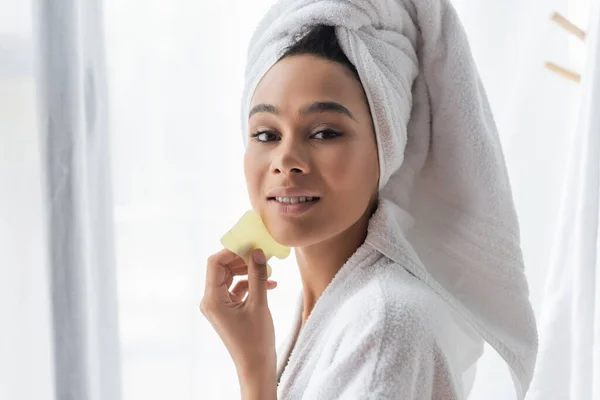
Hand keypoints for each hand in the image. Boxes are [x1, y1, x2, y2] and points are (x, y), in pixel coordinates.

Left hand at [200, 248, 277, 376]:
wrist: (255, 366)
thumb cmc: (256, 340)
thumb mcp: (259, 304)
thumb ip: (258, 276)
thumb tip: (257, 252)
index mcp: (212, 299)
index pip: (215, 263)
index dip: (232, 251)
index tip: (251, 245)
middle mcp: (210, 300)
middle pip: (222, 269)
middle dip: (242, 260)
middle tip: (261, 254)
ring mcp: (218, 305)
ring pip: (230, 277)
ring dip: (248, 272)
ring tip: (268, 271)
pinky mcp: (227, 310)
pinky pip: (235, 289)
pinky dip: (250, 284)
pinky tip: (269, 284)